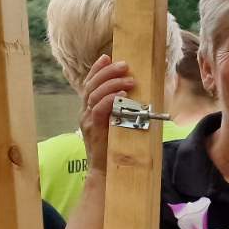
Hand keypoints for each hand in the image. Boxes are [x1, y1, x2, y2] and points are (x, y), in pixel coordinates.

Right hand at [78, 54, 135, 174]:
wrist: (107, 171)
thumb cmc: (117, 147)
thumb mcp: (121, 123)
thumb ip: (124, 109)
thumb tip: (142, 95)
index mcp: (90, 109)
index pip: (90, 84)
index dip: (97, 69)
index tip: (107, 57)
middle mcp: (85, 112)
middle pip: (91, 85)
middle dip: (107, 72)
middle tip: (123, 64)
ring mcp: (87, 120)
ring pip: (95, 95)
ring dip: (112, 84)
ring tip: (129, 79)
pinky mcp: (93, 129)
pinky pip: (99, 110)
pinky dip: (110, 100)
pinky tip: (122, 95)